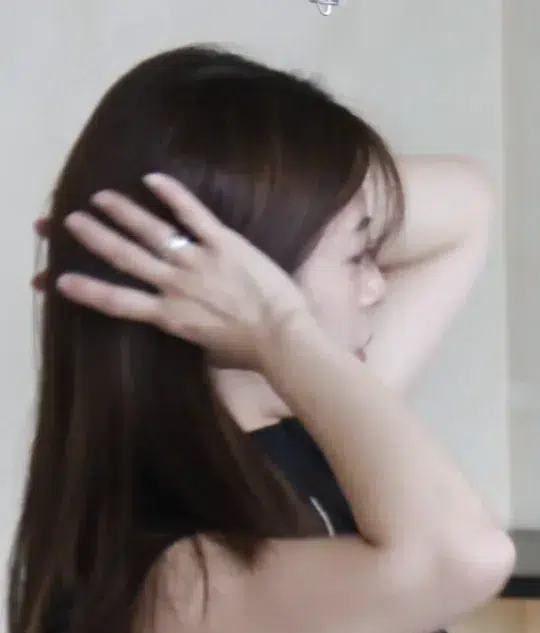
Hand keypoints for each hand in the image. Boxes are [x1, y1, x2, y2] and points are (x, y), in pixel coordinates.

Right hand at [52, 172, 309, 369]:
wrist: (285, 341)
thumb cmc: (253, 354)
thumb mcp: (211, 351)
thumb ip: (192, 333)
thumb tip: (184, 327)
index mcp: (171, 317)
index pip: (120, 302)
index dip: (89, 290)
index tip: (61, 279)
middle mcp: (176, 286)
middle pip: (126, 257)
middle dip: (96, 238)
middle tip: (71, 220)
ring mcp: (199, 262)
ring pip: (151, 231)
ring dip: (123, 212)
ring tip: (100, 197)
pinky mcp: (225, 245)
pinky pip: (194, 214)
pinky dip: (173, 194)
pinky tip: (152, 178)